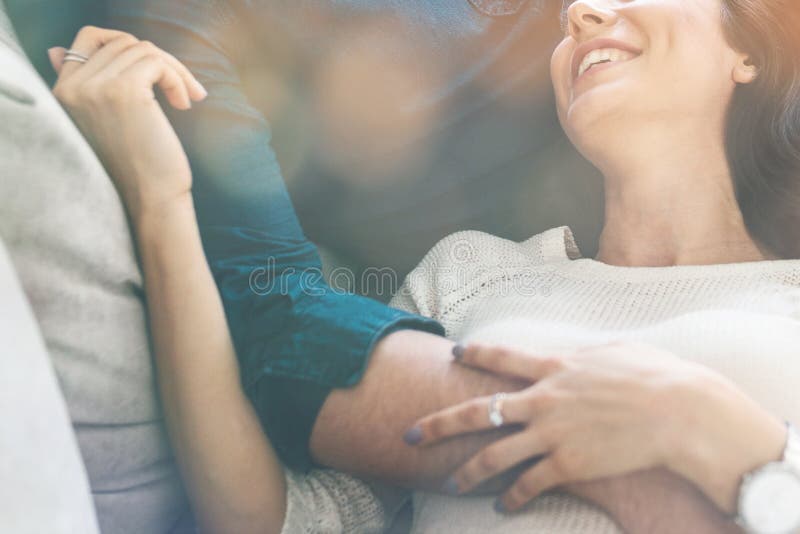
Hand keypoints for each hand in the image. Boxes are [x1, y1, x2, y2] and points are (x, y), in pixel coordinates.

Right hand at [50, 26, 206, 220]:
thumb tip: (55, 51)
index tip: (154, 70)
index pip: (89, 38)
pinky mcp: (125, 91)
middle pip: (123, 42)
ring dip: (175, 71)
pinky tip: (184, 105)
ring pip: (144, 50)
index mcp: (63, 92)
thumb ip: (84, 88)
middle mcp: (73, 87)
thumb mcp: (101, 122)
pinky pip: (157, 62)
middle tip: (184, 88)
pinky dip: (178, 79)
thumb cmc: (136, 166)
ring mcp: (97, 87)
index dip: (127, 46)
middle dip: (160, 60)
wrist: (151, 200)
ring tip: (187, 100)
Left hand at [404, 341, 775, 512]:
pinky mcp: (567, 464)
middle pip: (478, 412)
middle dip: (439, 423)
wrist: (679, 412)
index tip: (453, 352)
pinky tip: (502, 506)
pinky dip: (512, 497)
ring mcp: (552, 434)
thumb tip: (576, 355)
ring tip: (448, 484)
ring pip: (494, 456)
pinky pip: (529, 485)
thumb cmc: (655, 376)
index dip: (474, 353)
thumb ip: (585, 355)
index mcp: (554, 366)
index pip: (501, 358)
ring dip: (467, 472)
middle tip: (410, 433)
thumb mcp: (615, 352)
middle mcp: (543, 399)